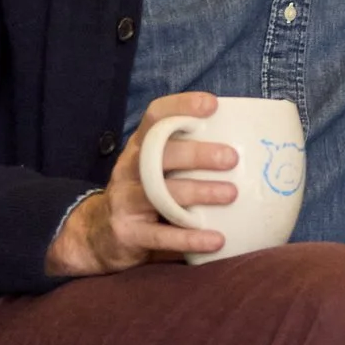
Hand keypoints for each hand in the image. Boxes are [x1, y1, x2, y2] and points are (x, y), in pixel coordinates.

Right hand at [45, 90, 233, 274]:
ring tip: (230, 194)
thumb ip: (185, 157)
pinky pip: (161, 236)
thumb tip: (246, 145)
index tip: (212, 105)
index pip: (155, 116)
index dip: (181, 106)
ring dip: (199, 191)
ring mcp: (125, 200)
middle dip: (197, 154)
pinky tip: (217, 239)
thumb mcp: (156, 170)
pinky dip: (190, 238)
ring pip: (162, 193)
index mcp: (139, 147)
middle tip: (231, 158)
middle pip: (161, 154)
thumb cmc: (143, 195)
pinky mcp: (128, 233)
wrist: (99, 235)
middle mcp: (129, 168)